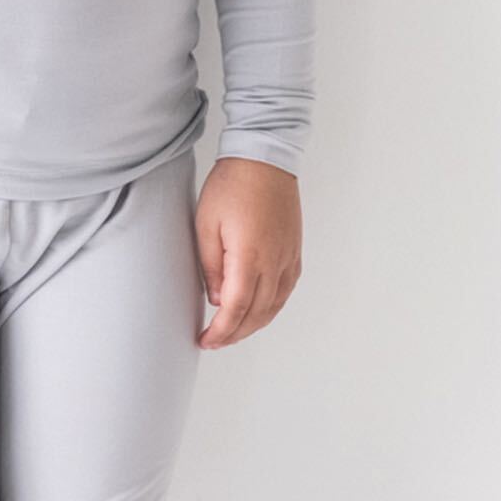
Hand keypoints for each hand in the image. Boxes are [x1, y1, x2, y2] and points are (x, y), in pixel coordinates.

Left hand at [195, 156, 300, 347]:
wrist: (264, 159)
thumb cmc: (232, 186)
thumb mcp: (206, 225)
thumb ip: (211, 267)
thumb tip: (218, 299)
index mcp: (251, 258)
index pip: (236, 309)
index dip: (221, 331)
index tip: (205, 340)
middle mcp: (276, 263)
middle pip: (257, 314)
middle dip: (235, 333)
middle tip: (214, 341)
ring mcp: (289, 258)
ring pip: (274, 306)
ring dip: (254, 324)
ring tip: (232, 332)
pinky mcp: (295, 251)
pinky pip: (285, 291)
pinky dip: (270, 307)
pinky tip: (257, 311)